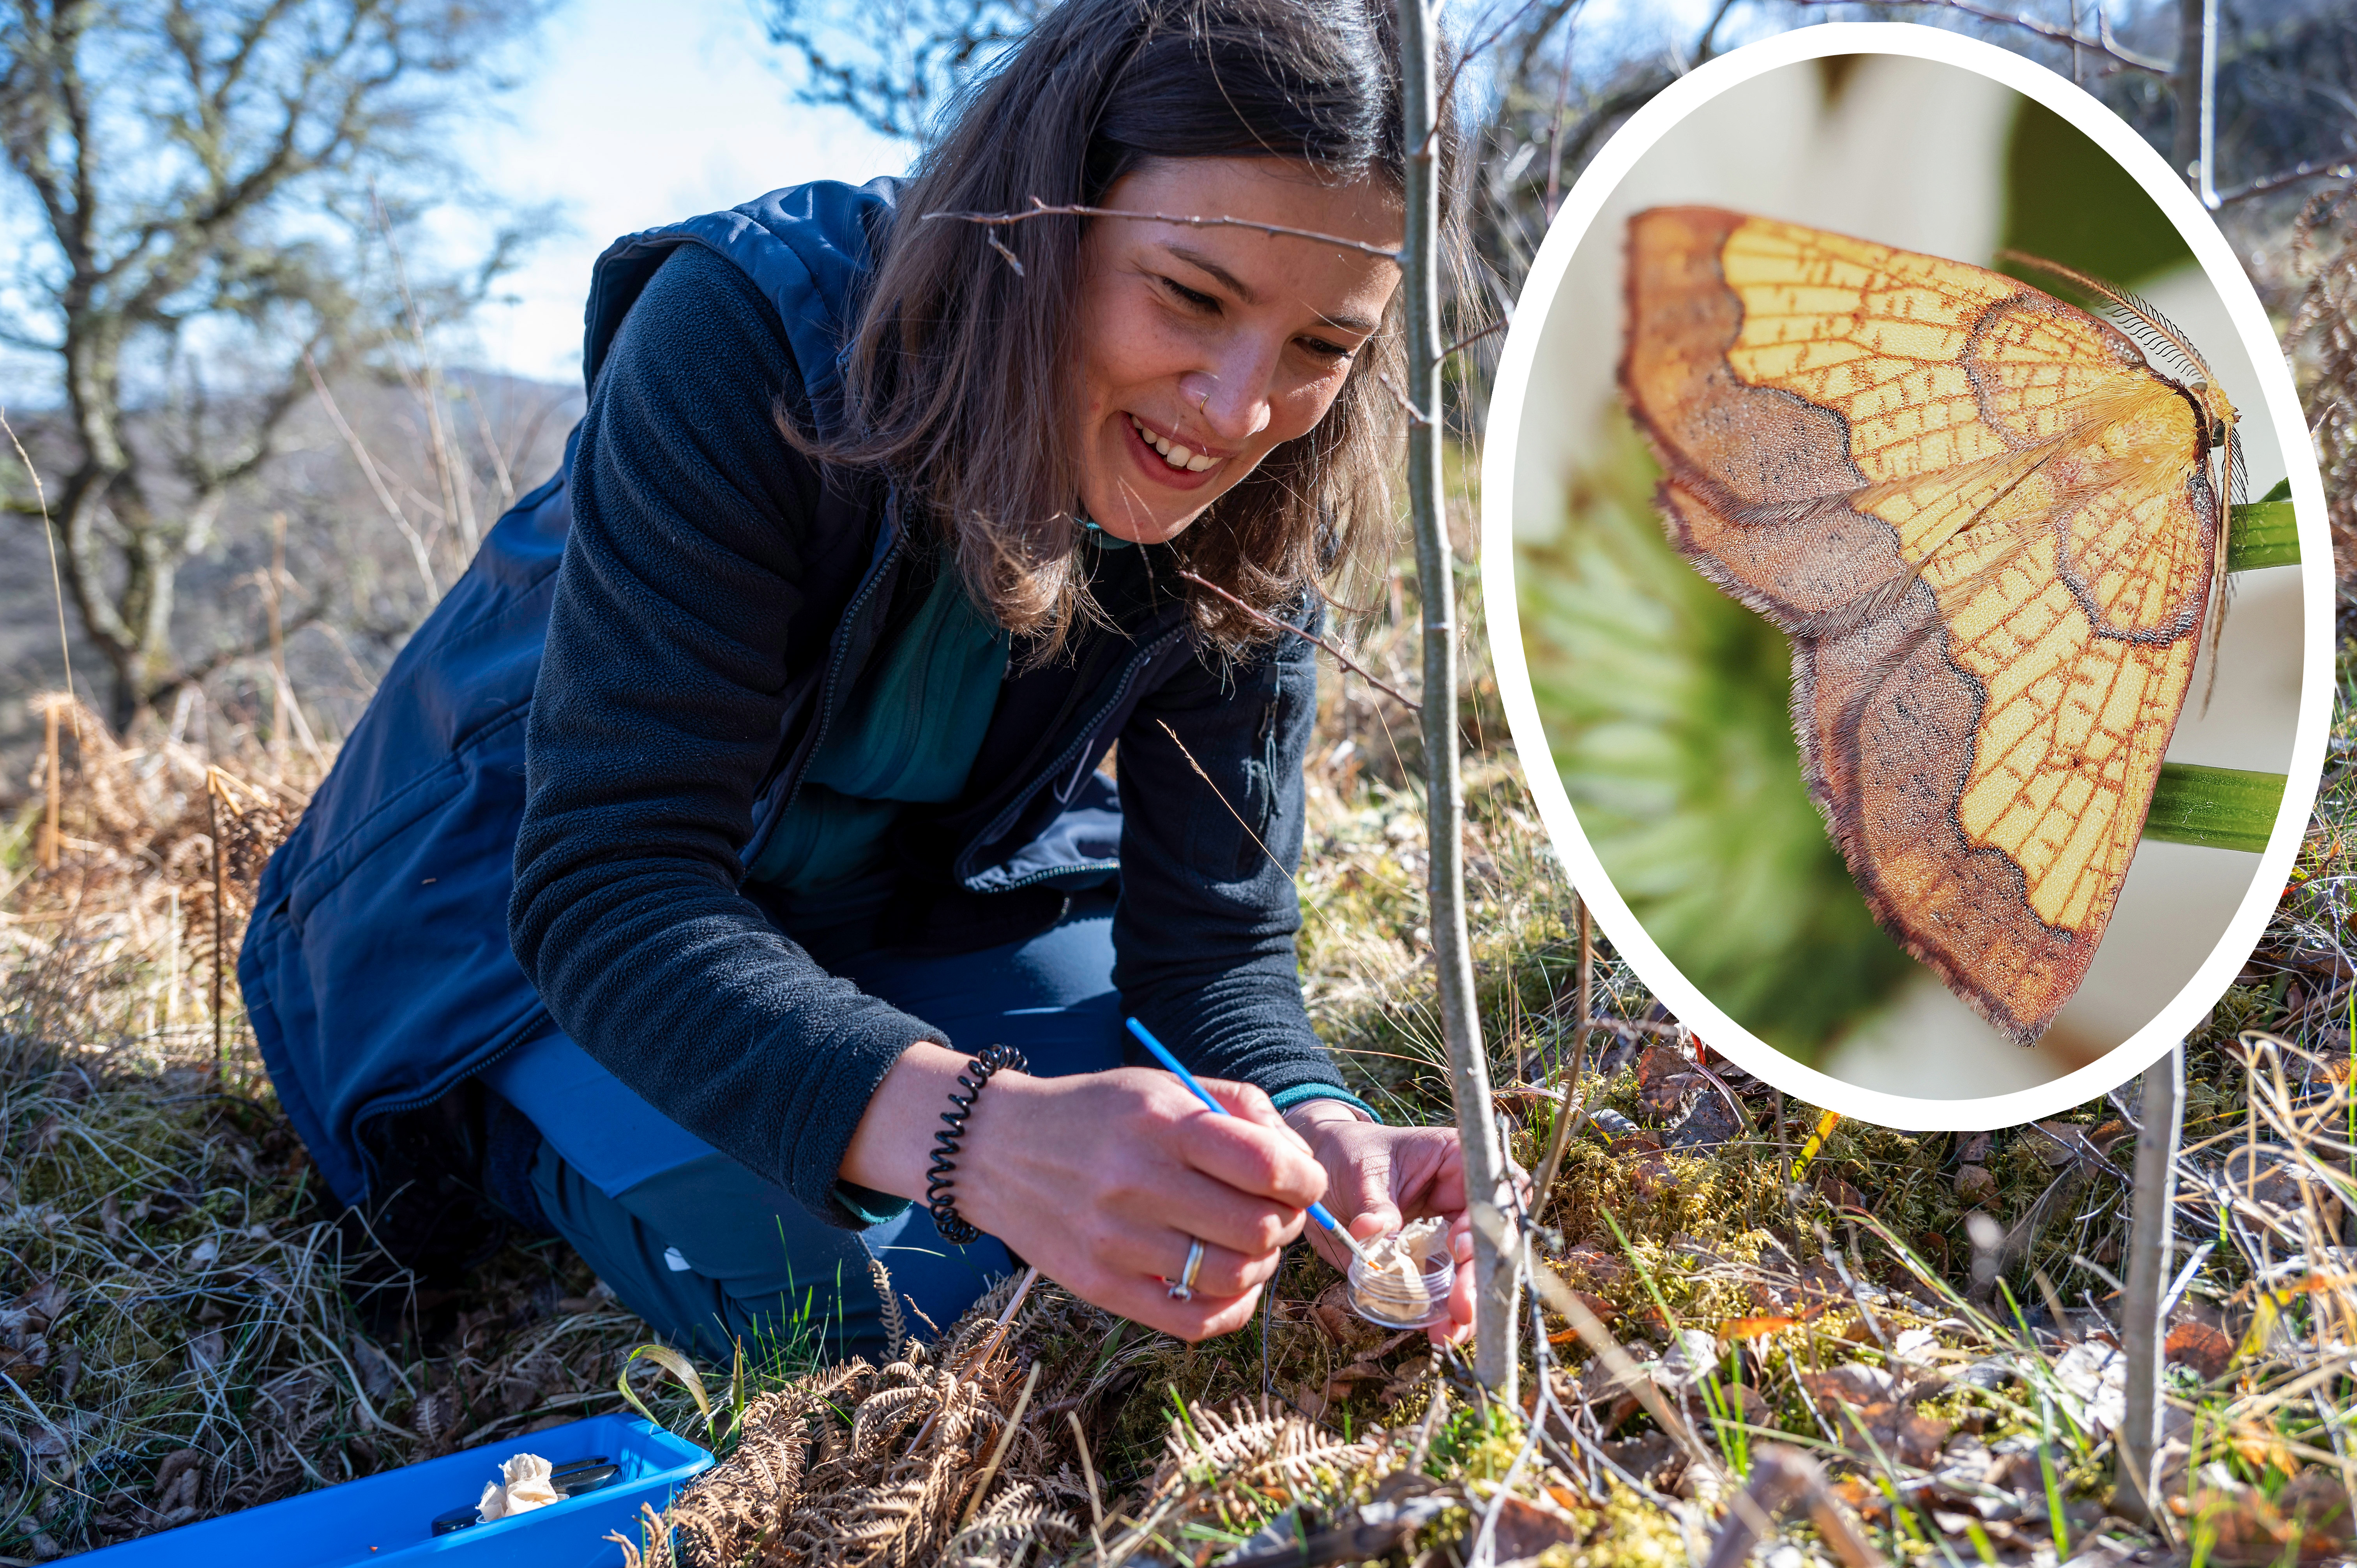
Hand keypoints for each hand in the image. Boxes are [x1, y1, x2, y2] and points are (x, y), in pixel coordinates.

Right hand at [839, 1045, 1326, 1340]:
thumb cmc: (1096, 1114)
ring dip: (1260, 1265)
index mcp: (1161, 1124)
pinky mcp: (1101, 1286)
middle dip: (1285, 1223)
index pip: (1266, 1166)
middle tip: (1275, 1213)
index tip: (1304, 1180)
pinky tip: (1229, 1284)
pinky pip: (1193, 1320)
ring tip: (1248, 1244)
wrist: (995, 1148)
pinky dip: (1231, 1308)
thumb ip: (1238, 1109)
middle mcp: (1138, 1183)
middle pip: (1257, 1228)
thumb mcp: (1162, 1086)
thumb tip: (1300, 1160)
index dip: (1305, 1180)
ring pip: (1232, 1277)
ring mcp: (1116, 1241)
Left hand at [1283, 1102, 1476, 1343]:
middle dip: (1479, 1278)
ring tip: (1448, 1334)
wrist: (1328, 1167)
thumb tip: (1370, 1231)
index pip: (1493, 1191)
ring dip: (1467, 1305)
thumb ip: (1373, 1203)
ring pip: (1475, 1271)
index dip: (1485, 1222)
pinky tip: (1440, 1333)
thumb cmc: (1351, 1155)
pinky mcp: (1434, 1258)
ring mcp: (1452, 1230)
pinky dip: (1446, 1311)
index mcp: (1456, 1162)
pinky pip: (1448, 1287)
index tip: (1459, 1249)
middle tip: (1461, 1310)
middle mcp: (1464, 1198)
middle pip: (1491, 1241)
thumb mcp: (1361, 1172)